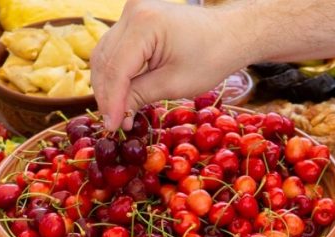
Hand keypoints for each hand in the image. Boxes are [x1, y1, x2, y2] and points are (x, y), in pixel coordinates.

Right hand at [91, 0, 249, 130]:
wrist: (229, 34)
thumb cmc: (211, 58)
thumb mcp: (174, 84)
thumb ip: (139, 96)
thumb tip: (115, 117)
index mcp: (144, 24)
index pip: (116, 68)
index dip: (111, 101)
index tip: (112, 127)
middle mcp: (133, 12)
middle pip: (105, 60)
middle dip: (107, 95)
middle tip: (114, 124)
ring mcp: (132, 12)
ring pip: (105, 54)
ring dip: (108, 85)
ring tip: (117, 113)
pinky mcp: (135, 19)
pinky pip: (115, 48)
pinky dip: (116, 72)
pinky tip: (121, 94)